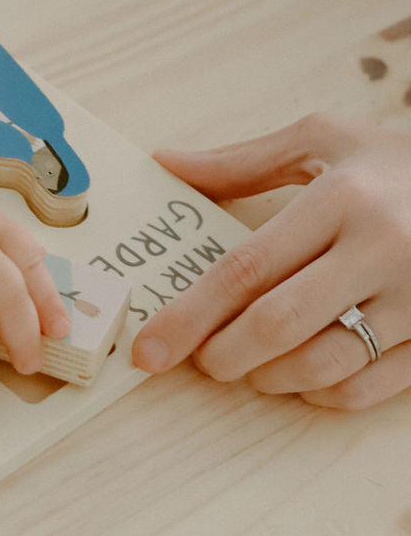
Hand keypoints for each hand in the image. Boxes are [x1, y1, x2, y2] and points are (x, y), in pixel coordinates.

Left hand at [131, 114, 410, 407]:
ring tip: (246, 365)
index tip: (149, 348)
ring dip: (269, 378)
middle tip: (198, 360)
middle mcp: (380, 248)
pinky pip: (370, 387)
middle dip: (222, 355)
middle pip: (278, 324)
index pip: (246, 268)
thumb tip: (165, 165)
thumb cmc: (392, 163)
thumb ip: (241, 161)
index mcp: (341, 197)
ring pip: (324, 365)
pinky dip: (323, 395)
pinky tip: (300, 378)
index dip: (189, 314)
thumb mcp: (322, 140)